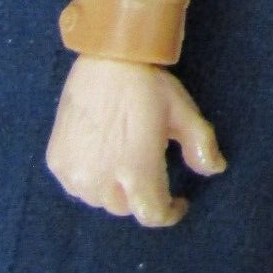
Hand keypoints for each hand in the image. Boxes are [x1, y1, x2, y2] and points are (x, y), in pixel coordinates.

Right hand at [47, 56, 224, 227]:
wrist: (106, 58)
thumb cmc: (149, 85)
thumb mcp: (183, 112)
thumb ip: (201, 145)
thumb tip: (215, 169)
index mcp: (136, 170)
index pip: (151, 215)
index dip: (169, 213)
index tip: (178, 202)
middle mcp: (101, 179)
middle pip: (126, 207)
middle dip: (142, 195)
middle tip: (149, 169)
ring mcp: (74, 172)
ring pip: (100, 199)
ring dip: (115, 190)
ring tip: (125, 161)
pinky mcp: (57, 161)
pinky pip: (77, 185)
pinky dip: (91, 179)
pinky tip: (101, 157)